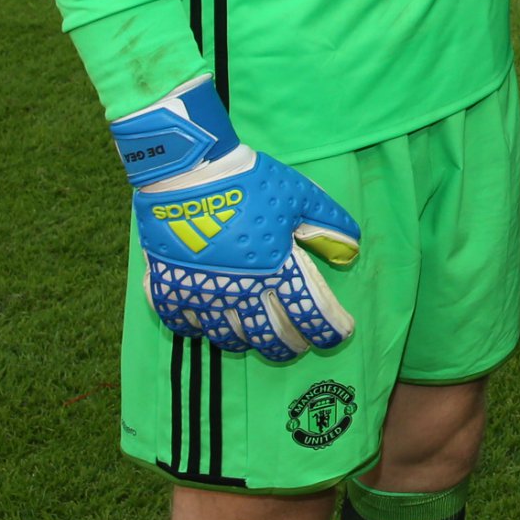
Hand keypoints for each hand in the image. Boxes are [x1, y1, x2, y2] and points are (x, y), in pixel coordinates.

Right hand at [110, 75, 359, 360]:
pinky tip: (209, 324)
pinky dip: (200, 330)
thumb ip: (330, 226)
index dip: (329, 331)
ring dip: (248, 341)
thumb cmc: (251, 181)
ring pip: (228, 337)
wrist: (188, 172)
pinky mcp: (169, 288)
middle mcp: (242, 289)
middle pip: (270, 337)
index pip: (310, 313)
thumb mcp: (301, 197)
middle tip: (298, 346)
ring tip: (257, 337)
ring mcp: (202, 293)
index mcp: (278, 267)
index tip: (340, 336)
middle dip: (289, 347)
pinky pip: (184, 325)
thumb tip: (351, 255)